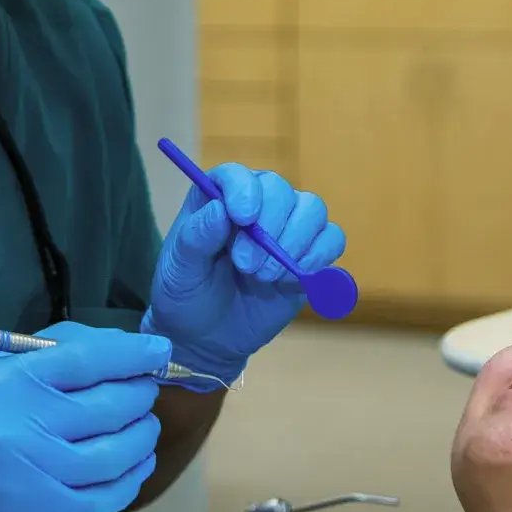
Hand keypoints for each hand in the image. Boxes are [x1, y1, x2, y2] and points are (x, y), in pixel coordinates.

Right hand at [0, 324, 165, 511]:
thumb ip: (52, 353)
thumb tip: (118, 348)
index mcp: (11, 382)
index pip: (90, 361)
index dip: (134, 353)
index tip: (161, 349)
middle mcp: (25, 427)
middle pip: (111, 406)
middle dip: (140, 393)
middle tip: (145, 388)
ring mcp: (35, 475)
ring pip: (116, 453)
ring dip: (142, 434)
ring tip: (144, 424)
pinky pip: (105, 497)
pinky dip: (131, 478)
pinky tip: (136, 462)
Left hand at [142, 163, 345, 384]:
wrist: (207, 336)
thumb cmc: (186, 294)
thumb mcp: (179, 270)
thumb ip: (196, 238)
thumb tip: (220, 209)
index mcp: (218, 198)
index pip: (237, 174)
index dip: (245, 189)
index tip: (243, 217)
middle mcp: (257, 204)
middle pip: (280, 189)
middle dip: (269, 228)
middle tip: (246, 266)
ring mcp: (287, 227)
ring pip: (312, 209)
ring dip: (294, 243)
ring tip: (265, 277)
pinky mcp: (310, 254)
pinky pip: (332, 239)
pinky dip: (318, 257)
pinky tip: (292, 279)